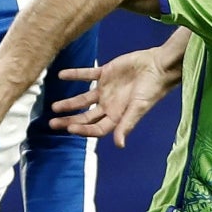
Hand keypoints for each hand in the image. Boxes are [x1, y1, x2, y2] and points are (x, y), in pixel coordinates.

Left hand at [49, 43, 181, 148]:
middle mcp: (108, 105)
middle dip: (69, 120)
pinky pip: (87, 74)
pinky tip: (61, 75)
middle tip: (52, 123)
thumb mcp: (139, 108)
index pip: (96, 128)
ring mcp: (106, 90)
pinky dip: (74, 74)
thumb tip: (119, 145)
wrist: (159, 66)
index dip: (83, 130)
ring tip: (54, 107)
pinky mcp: (105, 73)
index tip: (69, 128)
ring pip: (83, 99)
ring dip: (69, 103)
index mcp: (116, 116)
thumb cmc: (152, 90)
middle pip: (85, 116)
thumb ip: (127, 125)